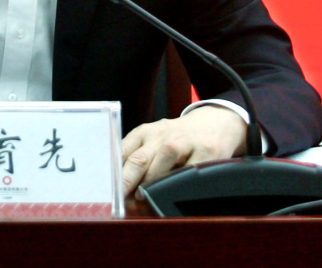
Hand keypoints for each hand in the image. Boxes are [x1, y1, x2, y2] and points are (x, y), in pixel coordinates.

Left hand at [121, 105, 247, 198]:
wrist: (215, 121)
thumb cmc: (177, 137)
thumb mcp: (154, 140)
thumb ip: (138, 159)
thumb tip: (121, 191)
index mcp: (145, 133)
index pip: (123, 152)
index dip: (113, 173)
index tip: (107, 190)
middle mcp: (162, 135)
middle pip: (140, 157)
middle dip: (127, 180)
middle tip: (119, 199)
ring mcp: (185, 141)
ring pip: (165, 156)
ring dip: (153, 179)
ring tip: (144, 196)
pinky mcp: (206, 150)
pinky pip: (191, 167)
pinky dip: (182, 181)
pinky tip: (174, 192)